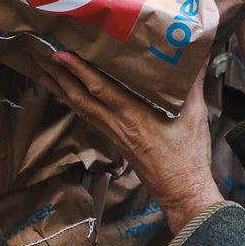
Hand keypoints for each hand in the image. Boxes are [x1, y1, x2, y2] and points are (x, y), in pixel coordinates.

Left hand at [38, 52, 222, 234]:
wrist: (181, 190)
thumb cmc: (188, 156)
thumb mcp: (195, 115)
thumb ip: (194, 83)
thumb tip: (200, 55)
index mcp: (133, 115)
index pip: (100, 89)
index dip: (79, 71)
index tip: (63, 56)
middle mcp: (117, 124)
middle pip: (82, 98)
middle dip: (62, 77)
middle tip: (44, 58)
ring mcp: (114, 133)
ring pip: (81, 109)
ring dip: (63, 91)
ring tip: (46, 76)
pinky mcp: (115, 141)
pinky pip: (90, 119)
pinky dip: (76, 105)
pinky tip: (69, 99)